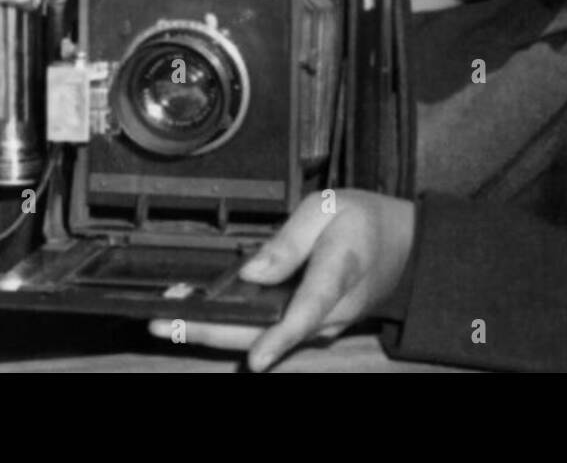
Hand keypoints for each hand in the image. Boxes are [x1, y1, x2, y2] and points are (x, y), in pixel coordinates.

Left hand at [149, 189, 415, 371]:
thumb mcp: (328, 208)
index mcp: (339, 272)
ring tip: (165, 314)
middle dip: (213, 331)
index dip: (280, 337)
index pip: (308, 310)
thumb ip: (289, 240)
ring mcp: (320, 324)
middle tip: (163, 321)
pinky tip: (197, 312)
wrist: (403, 246)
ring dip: (215, 328)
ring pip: (263, 336)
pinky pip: (269, 330)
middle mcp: (329, 312)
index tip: (257, 359)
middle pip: (269, 334)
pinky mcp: (309, 326)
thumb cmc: (365, 221)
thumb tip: (251, 272)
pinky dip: (232, 323)